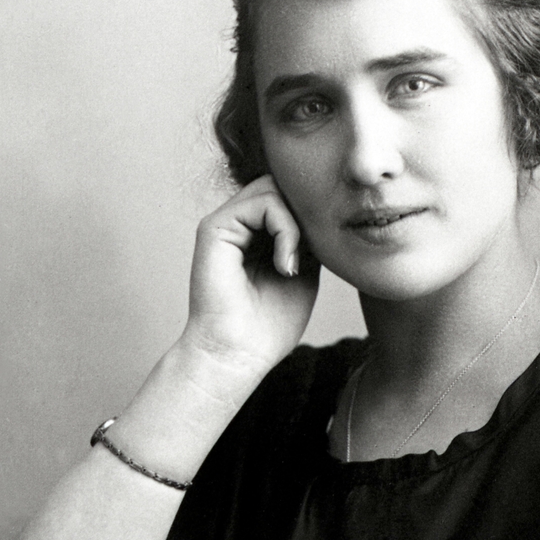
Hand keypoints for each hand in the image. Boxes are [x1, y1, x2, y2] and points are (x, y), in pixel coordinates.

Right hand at [182, 175, 319, 374]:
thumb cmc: (269, 326)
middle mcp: (237, 225)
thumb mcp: (303, 273)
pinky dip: (285, 229)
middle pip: (281, 185)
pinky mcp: (214, 228)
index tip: (322, 256)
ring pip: (273, 188)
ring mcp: (224, 224)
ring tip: (295, 264)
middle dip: (305, 214)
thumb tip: (325, 212)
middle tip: (312, 254)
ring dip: (296, 225)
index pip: (289, 198)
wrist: (238, 355)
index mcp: (255, 235)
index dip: (312, 217)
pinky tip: (286, 264)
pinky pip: (262, 202)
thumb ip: (308, 241)